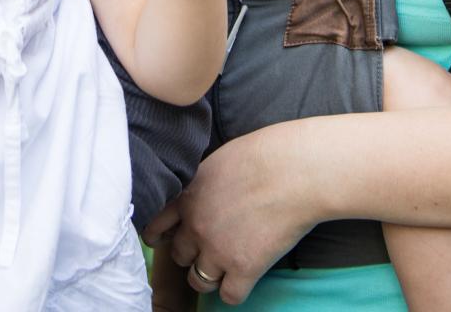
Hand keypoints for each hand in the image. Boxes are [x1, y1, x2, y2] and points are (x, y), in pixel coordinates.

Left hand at [142, 126, 319, 304]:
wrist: (296, 171)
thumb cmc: (264, 155)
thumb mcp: (217, 160)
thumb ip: (201, 183)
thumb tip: (201, 192)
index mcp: (187, 197)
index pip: (154, 228)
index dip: (162, 237)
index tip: (171, 239)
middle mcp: (195, 226)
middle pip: (178, 256)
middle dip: (193, 253)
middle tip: (213, 245)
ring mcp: (217, 249)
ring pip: (198, 281)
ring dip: (211, 276)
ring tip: (228, 265)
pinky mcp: (244, 268)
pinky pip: (229, 296)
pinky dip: (237, 290)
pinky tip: (247, 276)